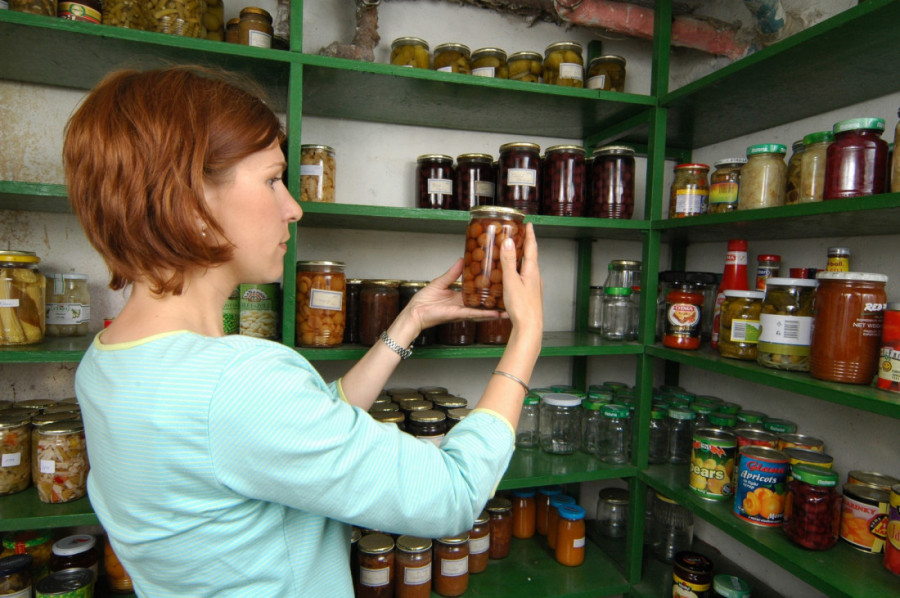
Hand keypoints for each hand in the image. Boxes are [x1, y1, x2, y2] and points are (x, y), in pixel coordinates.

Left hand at [403, 259, 501, 331]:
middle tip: (512, 298)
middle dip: (497, 302)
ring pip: (483, 311)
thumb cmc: (424, 301)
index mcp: (460, 297)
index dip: (489, 289)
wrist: (415, 313)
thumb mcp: (441, 282)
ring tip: (509, 309)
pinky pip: (474, 314)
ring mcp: (463, 311)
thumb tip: (462, 260)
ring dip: (496, 310)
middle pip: (484, 304)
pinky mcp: (458, 314)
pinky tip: (496, 313)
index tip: (500, 283)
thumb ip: (453, 273)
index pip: (478, 293)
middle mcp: (464, 305)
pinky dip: (485, 314)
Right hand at [500, 222, 542, 339]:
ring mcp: (534, 286)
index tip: (529, 225)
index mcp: (532, 270)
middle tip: (520, 235)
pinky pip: (525, 277)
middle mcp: (536, 277)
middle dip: (526, 245)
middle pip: (531, 256)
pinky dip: (519, 271)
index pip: (531, 247)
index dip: (530, 235)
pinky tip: (513, 276)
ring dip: (522, 258)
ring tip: (514, 253)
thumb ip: (508, 261)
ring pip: (528, 268)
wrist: (530, 327)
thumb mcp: (511, 281)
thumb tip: (507, 241)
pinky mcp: (530, 295)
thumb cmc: (521, 306)